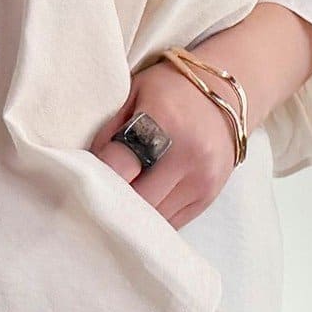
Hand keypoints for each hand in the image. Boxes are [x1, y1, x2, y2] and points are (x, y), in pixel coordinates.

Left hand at [88, 58, 238, 227]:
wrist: (229, 94)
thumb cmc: (173, 89)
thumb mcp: (135, 91)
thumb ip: (110, 128)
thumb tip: (86, 167)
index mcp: (166, 122)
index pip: (120, 166)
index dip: (95, 174)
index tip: (82, 175)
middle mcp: (188, 155)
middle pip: (136, 200)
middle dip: (112, 199)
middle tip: (95, 193)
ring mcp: (202, 180)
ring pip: (153, 217)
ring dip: (132, 212)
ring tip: (120, 196)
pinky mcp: (208, 197)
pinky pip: (170, 222)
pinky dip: (152, 216)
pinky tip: (142, 201)